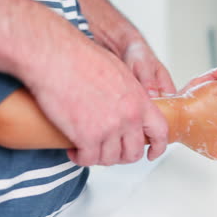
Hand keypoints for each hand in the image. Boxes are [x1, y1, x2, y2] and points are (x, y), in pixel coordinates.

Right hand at [28, 43, 167, 165]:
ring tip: (88, 148)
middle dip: (122, 156)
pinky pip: (88, 159)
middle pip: (133, 152)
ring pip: (110, 159)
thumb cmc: (82, 58)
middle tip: (110, 151)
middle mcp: (129, 117)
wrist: (56, 57)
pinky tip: (74, 150)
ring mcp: (109, 129)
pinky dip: (80, 158)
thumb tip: (127, 106)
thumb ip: (129, 95)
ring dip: (99, 157)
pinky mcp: (87, 137)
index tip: (152, 153)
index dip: (158, 147)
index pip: (160, 131)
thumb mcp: (119, 73)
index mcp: (139, 101)